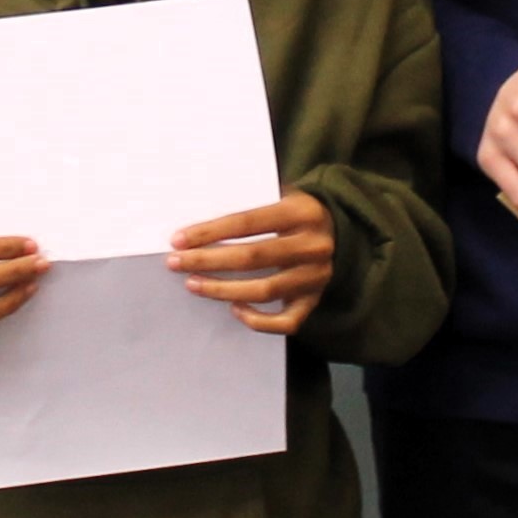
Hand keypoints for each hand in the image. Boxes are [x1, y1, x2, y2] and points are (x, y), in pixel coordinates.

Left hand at [171, 191, 335, 334]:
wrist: (342, 227)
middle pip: (252, 257)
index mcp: (301, 213)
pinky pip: (286, 321)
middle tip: (175, 263)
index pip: (247, 222)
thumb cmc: (296, 211)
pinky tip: (234, 309)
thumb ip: (249, 206)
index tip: (178, 240)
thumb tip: (199, 226)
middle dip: (207, 261)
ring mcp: (316, 276)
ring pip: (263, 291)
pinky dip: (258, 321)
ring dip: (222, 290)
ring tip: (193, 284)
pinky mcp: (315, 300)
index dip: (210, 232)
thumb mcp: (280, 195)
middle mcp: (312, 245)